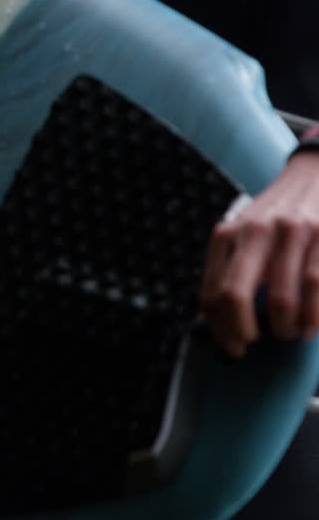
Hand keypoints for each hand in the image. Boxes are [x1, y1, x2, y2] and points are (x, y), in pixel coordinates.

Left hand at [200, 152, 318, 356]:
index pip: (211, 293)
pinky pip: (315, 287)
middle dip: (241, 331)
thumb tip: (215, 322)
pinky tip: (310, 327)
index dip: (218, 328)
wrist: (316, 173)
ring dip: (284, 328)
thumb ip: (228, 269)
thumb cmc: (276, 215)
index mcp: (226, 234)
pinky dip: (312, 317)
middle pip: (234, 296)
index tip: (230, 345)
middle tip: (250, 345)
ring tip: (288, 334)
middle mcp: (254, 232)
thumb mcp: (243, 233)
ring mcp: (292, 233)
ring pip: (280, 299)